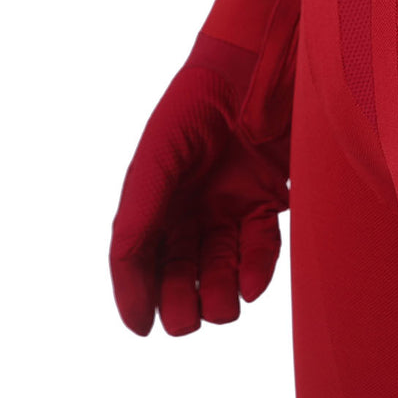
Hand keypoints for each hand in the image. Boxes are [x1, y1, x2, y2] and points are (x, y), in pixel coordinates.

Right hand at [110, 35, 289, 335]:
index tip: (141, 327)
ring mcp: (229, 205)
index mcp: (154, 196)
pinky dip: (255, 270)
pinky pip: (259, 247)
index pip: (138, 257)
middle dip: (178, 301)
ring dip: (217, 295)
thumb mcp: (159, 158)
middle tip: (185, 318)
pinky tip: (250, 286)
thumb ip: (141, 212)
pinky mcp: (267, 199)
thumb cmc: (198, 104)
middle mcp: (190, 206)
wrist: (256, 70)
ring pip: (219, 268)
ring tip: (220, 310)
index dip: (135, 294)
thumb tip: (130, 273)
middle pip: (178, 270)